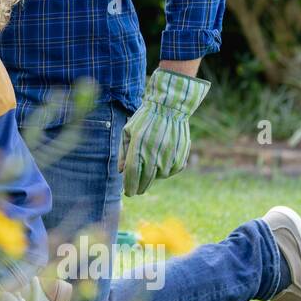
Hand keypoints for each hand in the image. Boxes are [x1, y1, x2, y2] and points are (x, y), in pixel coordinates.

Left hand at [118, 67, 210, 195]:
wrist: (170, 107)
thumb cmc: (145, 118)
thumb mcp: (128, 131)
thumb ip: (123, 152)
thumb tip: (120, 172)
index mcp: (138, 147)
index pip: (131, 174)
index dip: (128, 186)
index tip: (127, 192)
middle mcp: (153, 154)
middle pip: (145, 180)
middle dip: (139, 187)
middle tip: (135, 190)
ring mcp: (168, 156)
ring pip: (159, 177)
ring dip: (152, 177)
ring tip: (149, 171)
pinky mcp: (180, 156)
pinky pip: (172, 171)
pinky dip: (166, 172)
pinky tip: (161, 165)